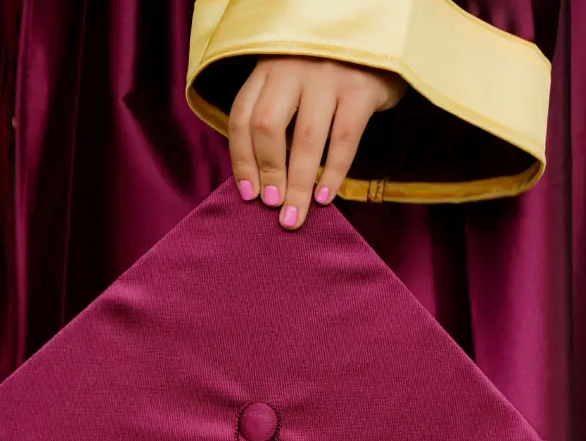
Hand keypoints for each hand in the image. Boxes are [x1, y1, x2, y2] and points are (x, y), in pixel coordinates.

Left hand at [229, 57, 404, 228]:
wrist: (380, 43)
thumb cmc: (329, 75)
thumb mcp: (293, 83)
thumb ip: (276, 116)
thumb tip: (263, 179)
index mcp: (267, 68)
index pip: (242, 117)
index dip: (241, 160)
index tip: (248, 195)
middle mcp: (293, 68)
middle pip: (268, 127)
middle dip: (268, 173)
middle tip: (272, 205)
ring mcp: (328, 76)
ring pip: (306, 139)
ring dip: (298, 185)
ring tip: (294, 216)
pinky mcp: (361, 88)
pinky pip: (343, 140)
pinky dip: (332, 174)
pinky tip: (325, 197)